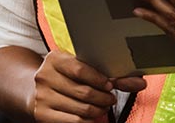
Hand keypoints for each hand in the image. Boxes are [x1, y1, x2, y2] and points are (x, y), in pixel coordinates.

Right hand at [30, 50, 144, 122]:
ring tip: (103, 106)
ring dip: (98, 110)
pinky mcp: (42, 115)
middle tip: (111, 98)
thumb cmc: (65, 76)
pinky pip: (74, 122)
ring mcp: (42, 97)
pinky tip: (93, 117)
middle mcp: (45, 76)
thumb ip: (108, 74)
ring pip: (81, 109)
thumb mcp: (79, 67)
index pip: (80, 69)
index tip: (111, 85)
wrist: (33, 90)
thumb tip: (141, 82)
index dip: (99, 79)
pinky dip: (89, 121)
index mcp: (55, 59)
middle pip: (83, 92)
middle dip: (103, 98)